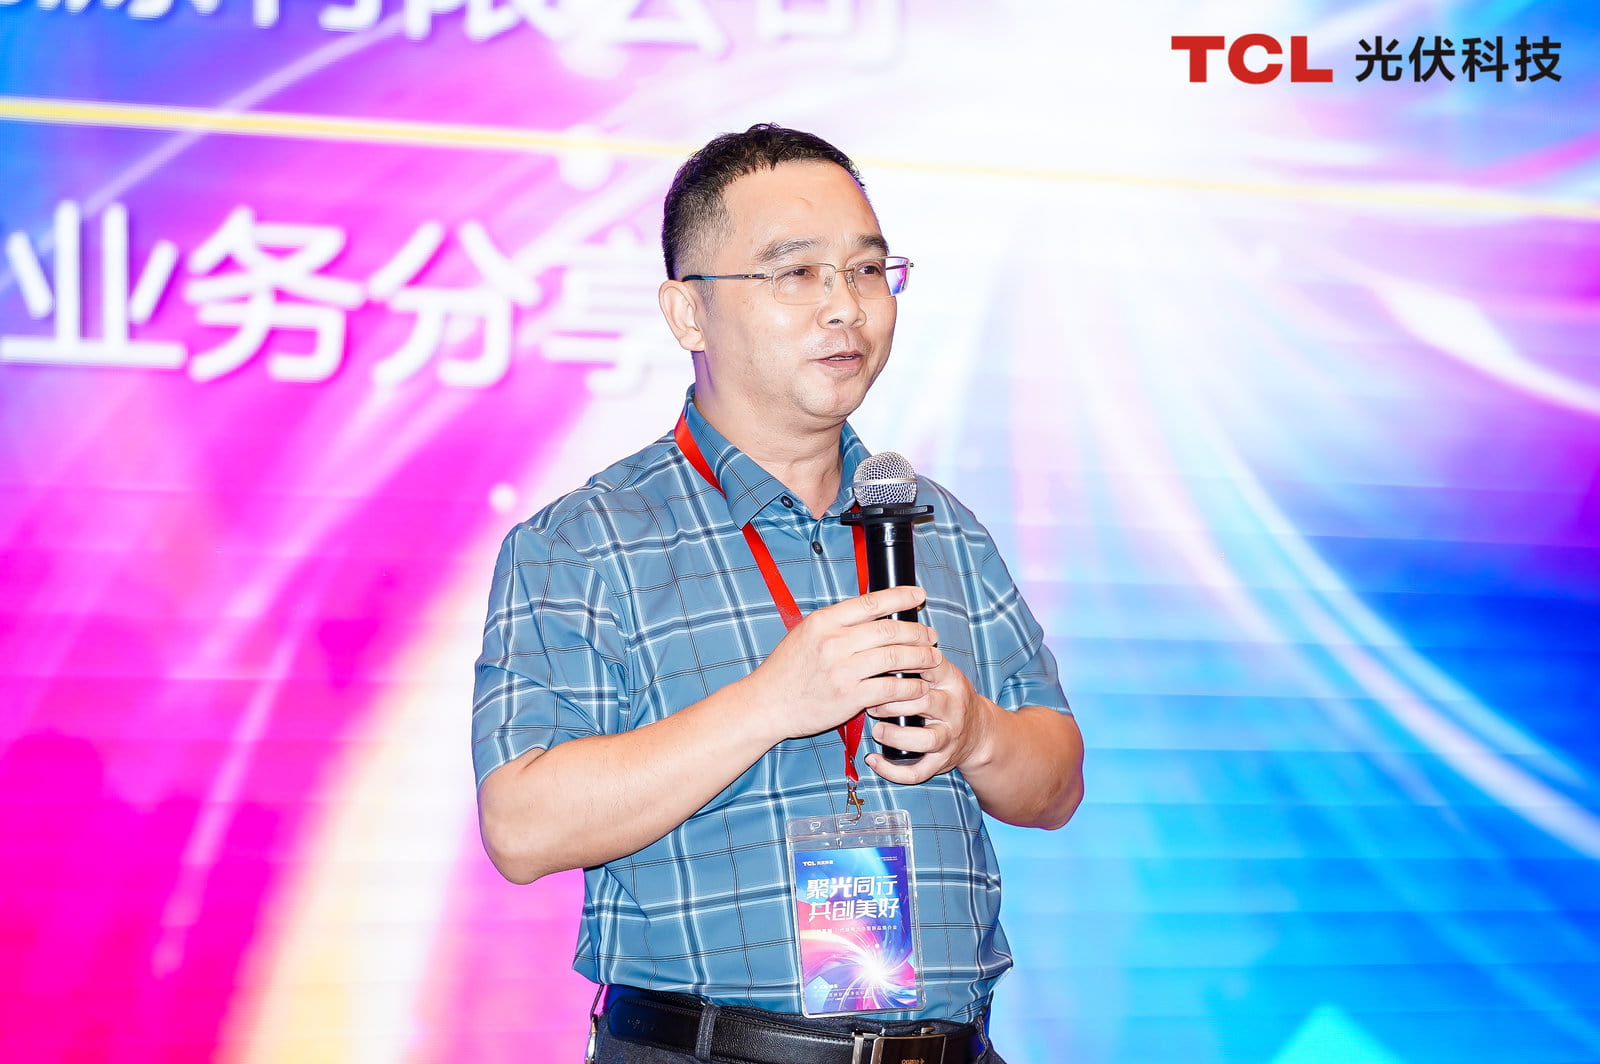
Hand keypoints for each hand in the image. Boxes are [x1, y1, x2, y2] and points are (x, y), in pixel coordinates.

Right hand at [746, 585, 940, 741]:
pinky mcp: (849, 696)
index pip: (871, 602)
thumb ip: (836, 623)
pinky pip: (890, 688)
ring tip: (932, 659)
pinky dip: (910, 686)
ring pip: (894, 657)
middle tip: (931, 635)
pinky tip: (918, 686)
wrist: (766, 704)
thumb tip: (871, 612)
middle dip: (917, 632)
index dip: (901, 597)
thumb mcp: (805, 634)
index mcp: (824, 621)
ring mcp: (842, 669)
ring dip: (920, 657)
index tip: (919, 596)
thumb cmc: (786, 670)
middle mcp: (834, 642)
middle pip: (889, 630)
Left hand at [864, 653, 995, 784]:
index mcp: (951, 681)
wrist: (980, 732)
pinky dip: (893, 771)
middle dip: (892, 702)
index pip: (930, 666)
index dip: (902, 664)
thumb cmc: (948, 697)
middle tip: (871, 701)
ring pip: (926, 739)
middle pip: (924, 702)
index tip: (880, 666)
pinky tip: (874, 761)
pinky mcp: (941, 761)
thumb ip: (918, 658)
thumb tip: (881, 635)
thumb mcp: (942, 673)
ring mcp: (949, 737)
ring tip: (877, 729)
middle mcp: (953, 709)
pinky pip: (918, 772)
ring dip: (896, 735)